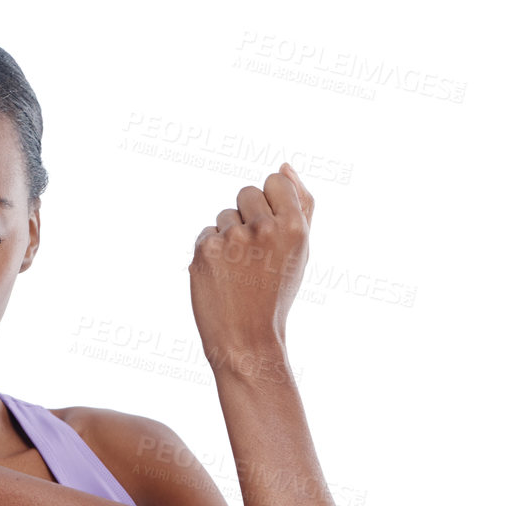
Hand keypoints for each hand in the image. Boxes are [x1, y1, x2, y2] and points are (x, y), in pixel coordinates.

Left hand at [188, 162, 312, 370]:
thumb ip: (300, 206)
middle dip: (248, 216)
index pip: (275, 181)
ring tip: (240, 270)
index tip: (272, 232)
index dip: (271, 204)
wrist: (247, 339)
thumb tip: (284, 166)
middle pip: (247, 192)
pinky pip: (206, 233)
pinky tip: (222, 276)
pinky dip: (212, 252)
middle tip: (255, 256)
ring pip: (225, 214)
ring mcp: (233, 238)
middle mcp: (264, 228)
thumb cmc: (276, 294)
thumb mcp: (300, 252)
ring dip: (229, 236)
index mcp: (294, 227)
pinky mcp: (206, 249)